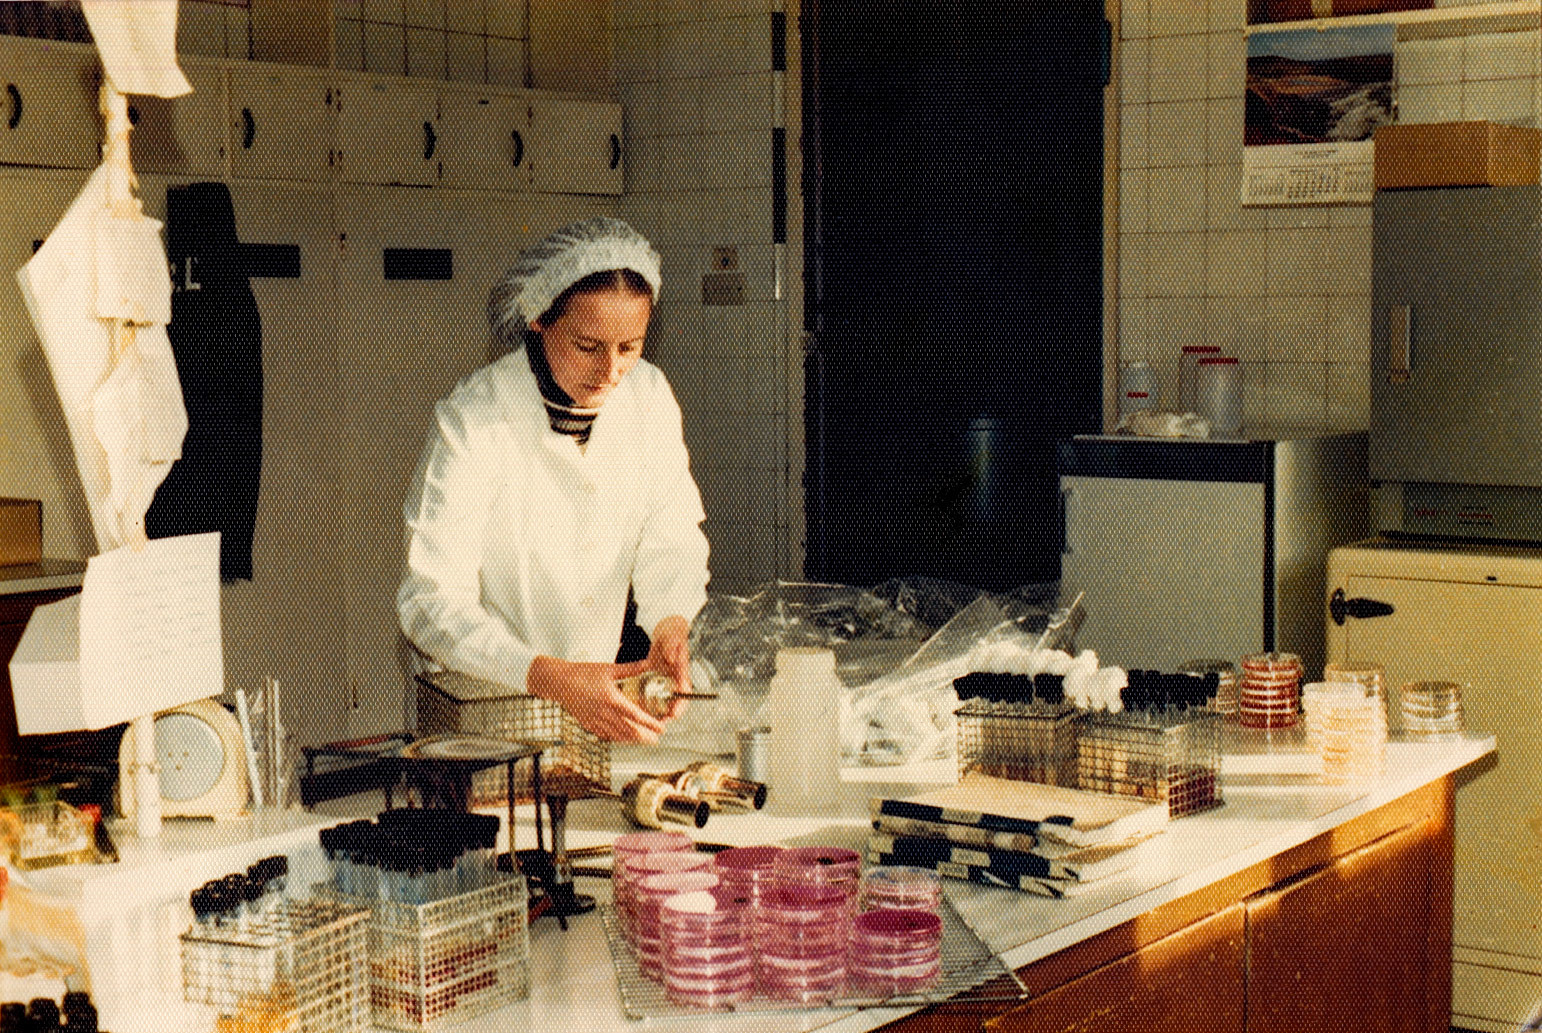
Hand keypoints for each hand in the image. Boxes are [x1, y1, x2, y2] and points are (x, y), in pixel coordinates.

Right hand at [526, 655, 664, 742]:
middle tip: (656, 739)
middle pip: (629, 730)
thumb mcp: (609, 669)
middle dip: (644, 737)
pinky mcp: (587, 723)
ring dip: (632, 739)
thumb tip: (648, 664)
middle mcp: (604, 713)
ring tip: (643, 741)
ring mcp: (595, 720)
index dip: (650, 724)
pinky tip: (621, 738)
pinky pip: (604, 734)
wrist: (558, 681)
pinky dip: (615, 738)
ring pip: (617, 735)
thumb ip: (631, 669)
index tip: (661, 727)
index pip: (636, 715)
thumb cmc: (582, 673)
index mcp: (612, 699)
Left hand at [647, 615, 692, 717]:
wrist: (667, 633)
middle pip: (676, 702)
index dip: (680, 705)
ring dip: (658, 712)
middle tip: (658, 723)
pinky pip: (655, 695)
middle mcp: (675, 680)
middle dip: (668, 715)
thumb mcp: (672, 638)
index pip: (685, 692)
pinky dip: (649, 703)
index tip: (674, 714)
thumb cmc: (672, 634)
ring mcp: (667, 682)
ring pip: (665, 702)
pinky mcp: (658, 681)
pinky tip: (638, 709)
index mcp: (682, 672)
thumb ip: (671, 647)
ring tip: (647, 722)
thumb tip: (670, 658)